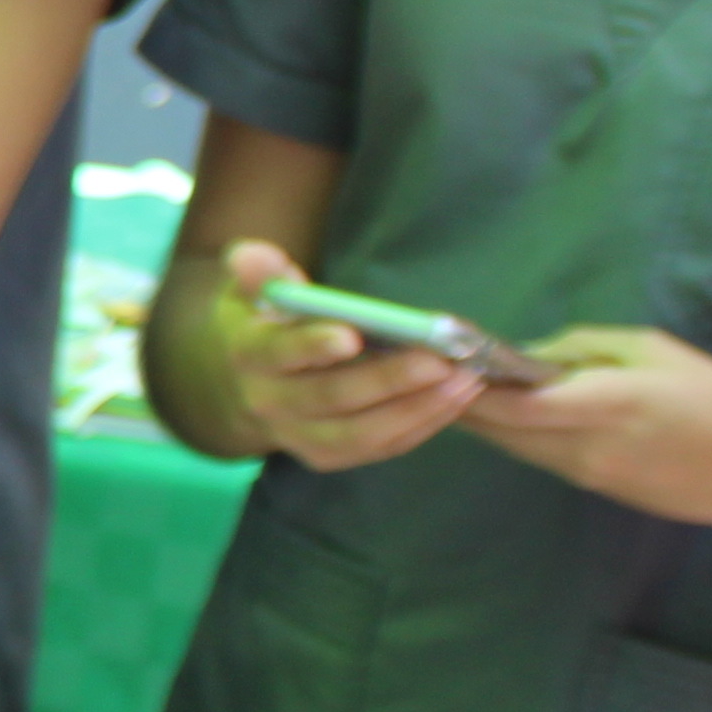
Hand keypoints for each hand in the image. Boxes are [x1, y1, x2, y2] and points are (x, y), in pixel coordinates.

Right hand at [208, 240, 477, 472]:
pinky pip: (380, 447)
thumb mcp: (252, 290)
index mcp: (250, 356)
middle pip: (331, 397)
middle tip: (440, 360)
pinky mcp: (329, 455)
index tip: (352, 336)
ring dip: (417, 408)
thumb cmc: (265, 323)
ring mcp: (299, 437)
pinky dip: (421, 425)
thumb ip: (257, 270)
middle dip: (388, 380)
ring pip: (361, 433)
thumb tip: (250, 255)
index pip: (279, 352)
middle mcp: (269, 404)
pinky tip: (456, 399)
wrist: (246, 385)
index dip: (313, 345)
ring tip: (464, 380)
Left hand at [457, 326, 711, 535]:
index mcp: (607, 404)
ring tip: (458, 390)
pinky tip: (510, 416)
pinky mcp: (599, 490)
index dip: (472, 388)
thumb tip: (535, 354)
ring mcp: (592, 475)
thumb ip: (590, 347)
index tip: (443, 362)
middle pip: (505, 432)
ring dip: (488, 423)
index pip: (517, 404)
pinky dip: (519, 437)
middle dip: (465, 405)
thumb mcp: (657, 351)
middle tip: (430, 376)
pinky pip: (543, 459)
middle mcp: (589, 447)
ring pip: (519, 449)